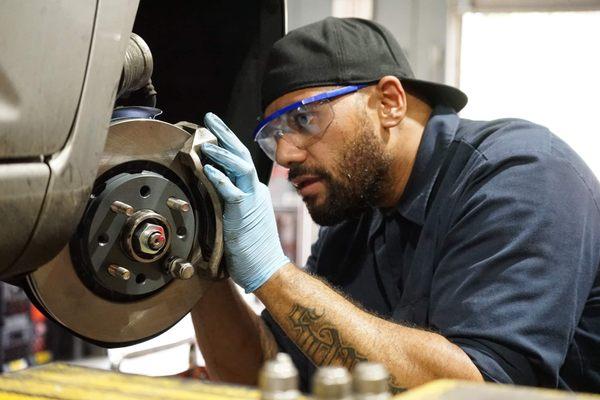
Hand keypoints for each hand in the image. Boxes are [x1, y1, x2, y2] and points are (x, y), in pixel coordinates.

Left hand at [200, 113, 289, 292]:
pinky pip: (232, 192)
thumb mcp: (239, 219)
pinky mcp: (245, 214)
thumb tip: (209, 189)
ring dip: (222, 153)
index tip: (212, 131)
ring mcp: (252, 201)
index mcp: (252, 191)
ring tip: (206, 142)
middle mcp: (254, 191)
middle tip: (210, 119)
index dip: (226, 143)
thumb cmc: (251, 249)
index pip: (239, 160)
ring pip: (240, 168)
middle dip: (225, 135)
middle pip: (241, 155)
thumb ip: (227, 202)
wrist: (266, 268)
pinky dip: (220, 178)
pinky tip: (207, 169)